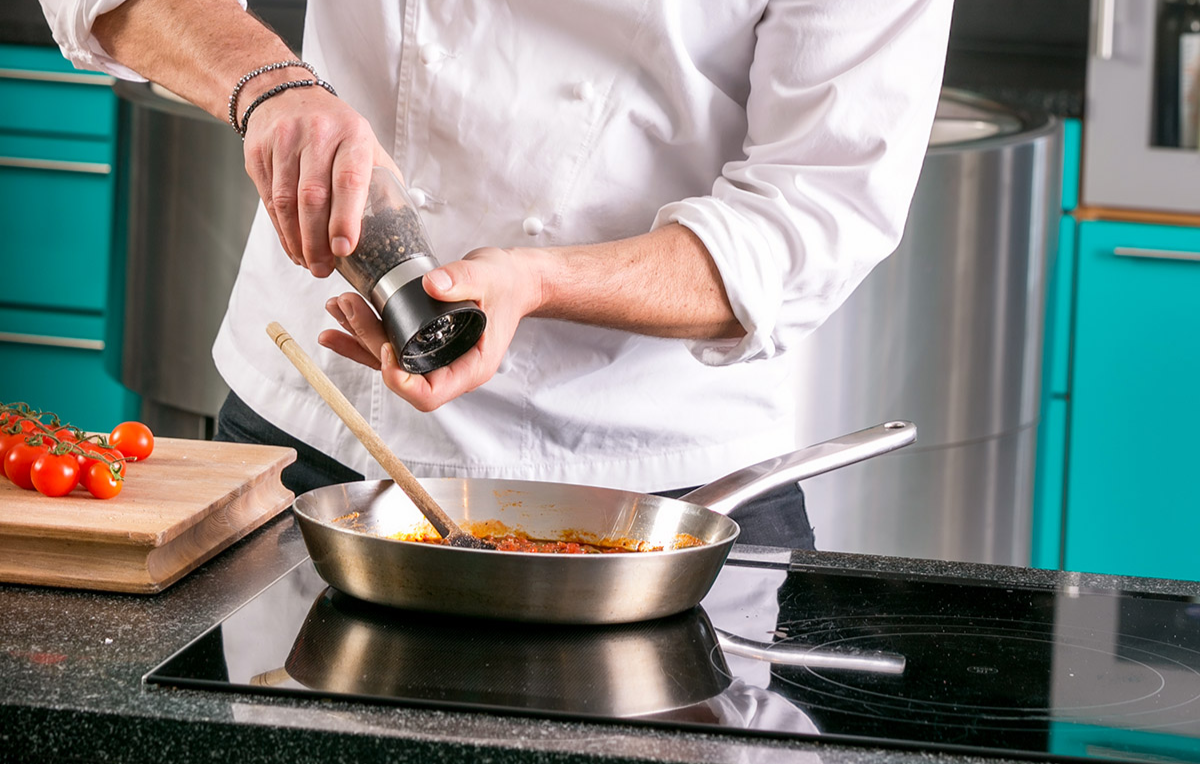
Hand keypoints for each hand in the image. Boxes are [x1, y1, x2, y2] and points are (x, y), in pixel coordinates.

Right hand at [241, 86, 398, 277]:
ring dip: (297, 240)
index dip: (345, 219)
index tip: (345, 248)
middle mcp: (317, 134)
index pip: (349, 181)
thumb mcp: (365, 143)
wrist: (282, 94)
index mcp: (352, 134)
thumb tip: (400, 222)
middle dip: (317, 240)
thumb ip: (382, 179)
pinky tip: (293, 244)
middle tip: (324, 268)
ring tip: (309, 262)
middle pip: (313, 197)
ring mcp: (283, 141)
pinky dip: (281, 229)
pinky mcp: (259, 153)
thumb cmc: (333, 127)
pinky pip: (268, 200)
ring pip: (286, 202)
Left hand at [317, 247, 545, 410]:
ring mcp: (432, 357)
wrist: (514, 280)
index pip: (429, 394)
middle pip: (399, 373)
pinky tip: (340, 318)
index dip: (401, 380)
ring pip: (387, 361)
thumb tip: (432, 284)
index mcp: (470, 367)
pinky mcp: (421, 341)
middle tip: (349, 306)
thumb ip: (463, 280)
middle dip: (368, 341)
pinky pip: (388, 345)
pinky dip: (362, 332)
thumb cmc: (507, 284)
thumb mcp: (490, 277)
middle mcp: (448, 368)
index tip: (387, 346)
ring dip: (357, 337)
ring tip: (337, 307)